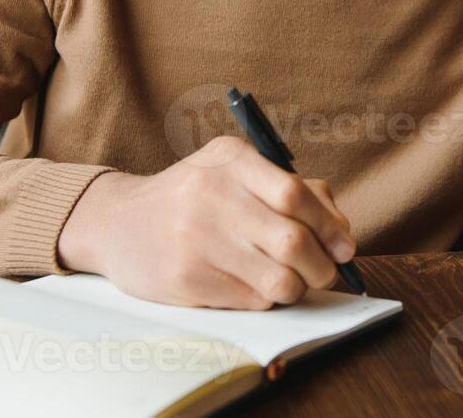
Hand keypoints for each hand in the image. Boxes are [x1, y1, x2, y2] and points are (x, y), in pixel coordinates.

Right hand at [57, 137, 355, 309]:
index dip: (330, 225)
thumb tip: (341, 229)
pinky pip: (251, 301)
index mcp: (230, 160)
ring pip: (278, 280)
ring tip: (292, 282)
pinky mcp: (186, 280)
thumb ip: (288, 188)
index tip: (345, 246)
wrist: (117, 222)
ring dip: (298, 288)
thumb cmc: (191, 197)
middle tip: (326, 272)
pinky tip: (255, 286)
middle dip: (322, 265)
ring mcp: (196, 240)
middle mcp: (212, 195)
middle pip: (293, 241)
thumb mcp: (232, 171)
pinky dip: (266, 300)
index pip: (295, 193)